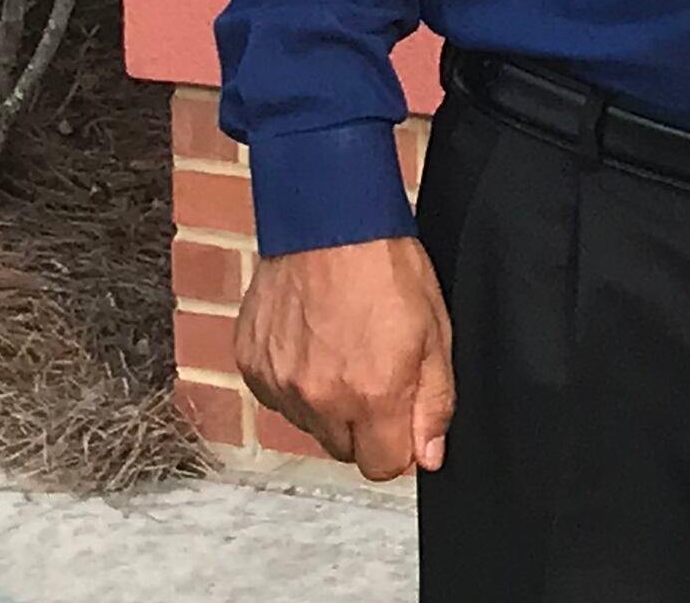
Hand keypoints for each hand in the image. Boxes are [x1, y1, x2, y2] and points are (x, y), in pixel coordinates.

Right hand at [233, 235, 454, 480]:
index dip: (398, 445)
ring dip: (328, 402)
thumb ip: (433, 401)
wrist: (327, 222)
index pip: (383, 467)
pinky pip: (279, 396)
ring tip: (342, 346)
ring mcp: (280, 385)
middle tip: (375, 370)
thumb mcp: (436, 331)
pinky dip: (296, 380)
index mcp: (373, 396)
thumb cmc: (386, 266)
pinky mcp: (253, 367)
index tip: (402, 416)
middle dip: (365, 423)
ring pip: (310, 423)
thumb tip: (428, 454)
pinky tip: (312, 339)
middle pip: (345, 449)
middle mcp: (320, 401)